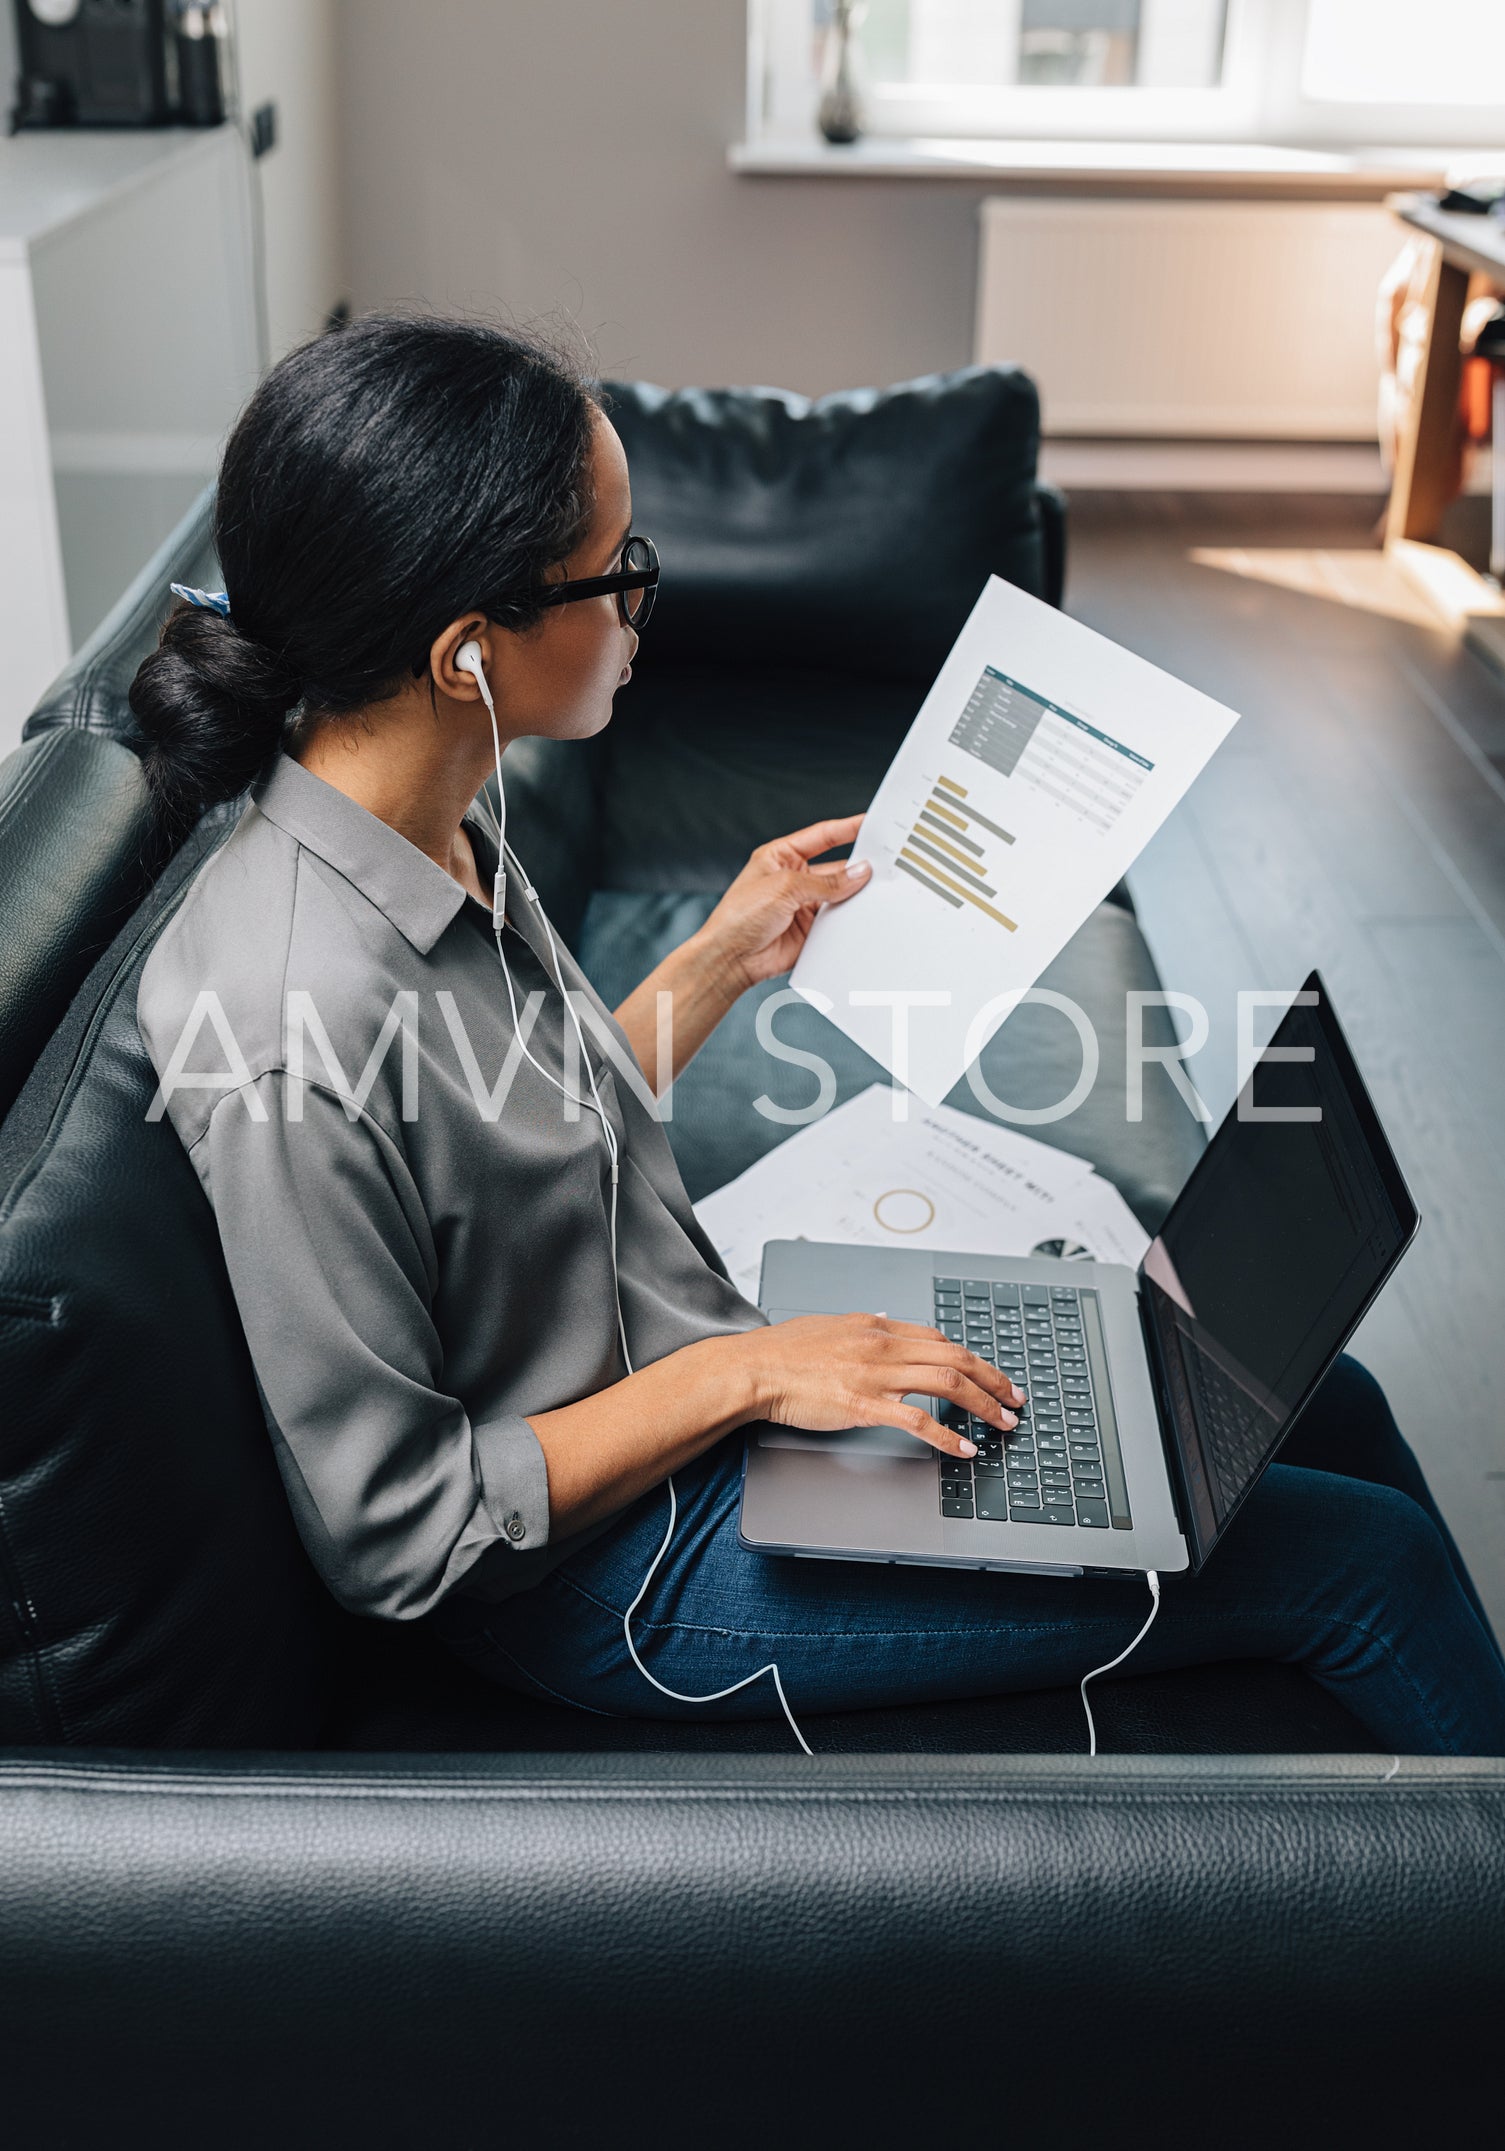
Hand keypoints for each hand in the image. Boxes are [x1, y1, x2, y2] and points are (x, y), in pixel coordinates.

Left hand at [690, 816, 871, 992]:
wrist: (730, 959)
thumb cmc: (740, 916)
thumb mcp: (784, 888)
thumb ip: (825, 882)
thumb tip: (859, 873)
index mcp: (782, 857)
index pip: (822, 837)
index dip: (848, 829)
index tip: (873, 823)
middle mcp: (795, 879)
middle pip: (836, 868)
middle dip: (858, 868)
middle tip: (886, 866)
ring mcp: (803, 905)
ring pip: (840, 896)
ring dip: (856, 896)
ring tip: (879, 893)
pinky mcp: (810, 931)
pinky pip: (838, 922)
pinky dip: (851, 920)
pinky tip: (864, 917)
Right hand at [735, 1313, 1026, 1460]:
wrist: (752, 1369)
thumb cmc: (783, 1352)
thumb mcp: (831, 1325)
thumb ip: (864, 1325)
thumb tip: (887, 1319)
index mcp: (877, 1326)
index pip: (940, 1338)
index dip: (973, 1358)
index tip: (991, 1375)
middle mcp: (882, 1345)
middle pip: (955, 1357)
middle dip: (993, 1380)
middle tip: (1015, 1399)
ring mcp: (875, 1374)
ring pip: (947, 1382)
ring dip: (982, 1404)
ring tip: (1002, 1423)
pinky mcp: (863, 1404)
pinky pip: (917, 1420)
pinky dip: (947, 1435)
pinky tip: (964, 1448)